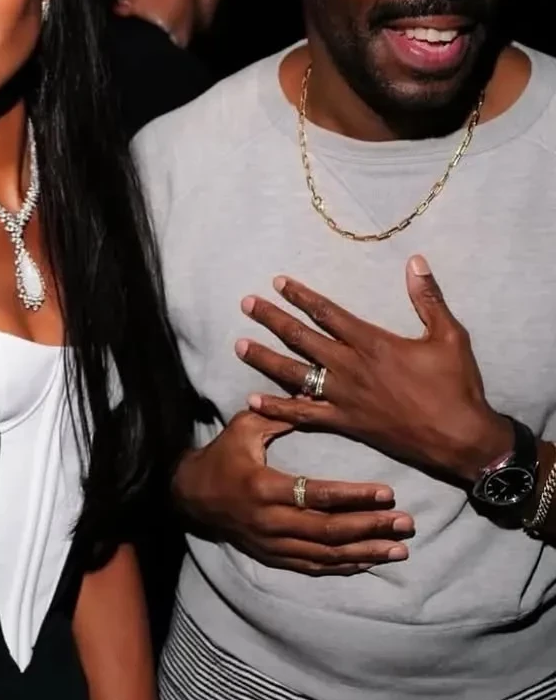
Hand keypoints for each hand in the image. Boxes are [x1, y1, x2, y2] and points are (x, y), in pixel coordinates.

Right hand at [174, 409, 413, 573]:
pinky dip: (343, 566)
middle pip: (329, 530)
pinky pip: (313, 566)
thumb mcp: (243, 428)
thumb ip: (279, 414)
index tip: (388, 493)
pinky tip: (369, 561)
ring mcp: (272, 544)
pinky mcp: (273, 557)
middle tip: (406, 523)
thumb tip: (313, 389)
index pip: (318, 495)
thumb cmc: (222, 456)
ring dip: (365, 552)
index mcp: (264, 487)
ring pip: (326, 554)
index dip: (354, 496)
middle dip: (371, 527)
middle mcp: (270, 521)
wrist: (191, 496)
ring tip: (399, 548)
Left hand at [237, 256, 510, 483]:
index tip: (277, 283)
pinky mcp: (345, 423)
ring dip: (265, 358)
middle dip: (272, 319)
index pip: (327, 313)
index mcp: (372, 343)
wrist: (460, 438)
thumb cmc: (456, 386)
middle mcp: (351, 368)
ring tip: (239, 346)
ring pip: (295, 374)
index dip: (301, 296)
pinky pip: (304, 415)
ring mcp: (344, 397)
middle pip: (301, 338)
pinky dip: (277, 407)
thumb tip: (415, 261)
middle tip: (246, 304)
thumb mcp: (449, 335)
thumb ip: (428, 298)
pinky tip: (253, 400)